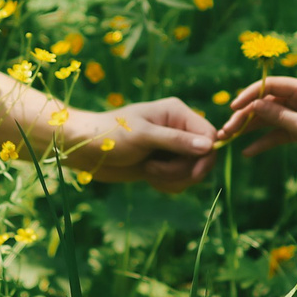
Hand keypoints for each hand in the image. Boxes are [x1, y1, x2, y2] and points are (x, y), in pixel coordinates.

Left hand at [62, 96, 220, 194]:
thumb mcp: (144, 137)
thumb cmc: (110, 135)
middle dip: (184, 170)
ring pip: (192, 171)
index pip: (210, 135)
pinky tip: (148, 178)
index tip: (192, 173)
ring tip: (149, 172)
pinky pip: (180, 180)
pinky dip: (167, 184)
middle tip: (156, 171)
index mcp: (177, 113)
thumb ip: (176, 141)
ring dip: (173, 178)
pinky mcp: (163, 164)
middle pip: (204, 156)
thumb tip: (210, 146)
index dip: (205, 156)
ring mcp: (171, 147)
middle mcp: (178, 128)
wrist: (86, 151)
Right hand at [217, 76, 296, 168]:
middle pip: (264, 103)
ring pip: (268, 119)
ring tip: (229, 140)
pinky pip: (277, 132)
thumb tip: (254, 106)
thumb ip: (279, 116)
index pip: (268, 86)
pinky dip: (264, 141)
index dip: (248, 96)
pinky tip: (248, 151)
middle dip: (245, 117)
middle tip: (226, 131)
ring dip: (250, 130)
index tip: (233, 109)